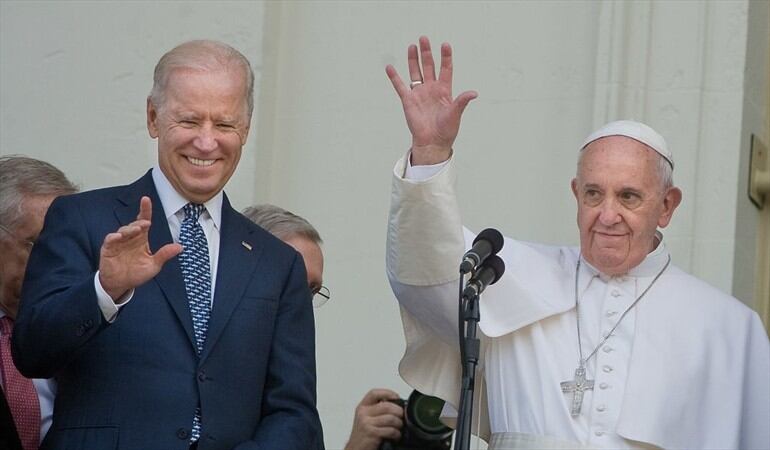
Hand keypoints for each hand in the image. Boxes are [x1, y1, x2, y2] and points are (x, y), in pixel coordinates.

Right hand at [98, 196, 181, 299]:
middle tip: (146, 223)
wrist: (120, 285)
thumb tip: (180, 247)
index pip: (144, 220)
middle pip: (134, 224)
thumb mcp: (153, 265)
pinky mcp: (108, 249)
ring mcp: (119, 242)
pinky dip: (114, 237)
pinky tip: (118, 236)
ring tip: (136, 230)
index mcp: (141, 239)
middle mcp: (130, 238)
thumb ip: (164, 255)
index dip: (145, 210)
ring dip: (130, 229)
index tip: (146, 199)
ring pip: (123, 230)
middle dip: (140, 222)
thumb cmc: (136, 274)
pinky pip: (110, 240)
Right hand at [345, 388, 404, 449]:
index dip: (388, 393)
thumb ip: (377, 410)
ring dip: (399, 424)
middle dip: (399, 412)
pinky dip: (397, 434)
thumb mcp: (366, 418)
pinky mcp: (371, 433)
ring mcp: (366, 423)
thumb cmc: (363, 435)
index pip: (374, 393)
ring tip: (399, 428)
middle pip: (387, 406)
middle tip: (402, 417)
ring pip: (391, 418)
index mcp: (362, 407)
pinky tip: (395, 436)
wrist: (355, 449)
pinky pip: (390, 430)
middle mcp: (363, 413)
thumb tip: (397, 405)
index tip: (396, 397)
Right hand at [386, 36, 476, 165]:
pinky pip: (400, 86)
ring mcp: (419, 94)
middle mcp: (431, 89)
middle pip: (429, 66)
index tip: (445, 45)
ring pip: (415, 72)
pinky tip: (390, 68)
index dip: (445, 57)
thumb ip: (462, 101)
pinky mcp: (408, 101)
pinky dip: (394, 77)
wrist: (433, 142)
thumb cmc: (446, 130)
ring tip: (412, 46)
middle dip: (426, 53)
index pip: (446, 69)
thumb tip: (474, 93)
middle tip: (424, 39)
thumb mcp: (456, 113)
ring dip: (413, 59)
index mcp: (444, 90)